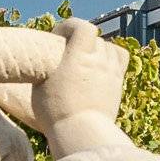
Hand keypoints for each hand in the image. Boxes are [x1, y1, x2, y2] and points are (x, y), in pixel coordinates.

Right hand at [31, 18, 128, 153]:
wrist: (81, 134)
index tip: (58, 38)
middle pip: (95, 38)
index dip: (69, 27)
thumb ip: (46, 67)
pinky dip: (110, 59)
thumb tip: (47, 62)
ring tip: (86, 60)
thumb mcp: (39, 85)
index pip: (83, 27)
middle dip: (81, 40)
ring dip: (98, 49)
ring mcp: (112, 73)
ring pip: (110, 48)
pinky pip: (120, 61)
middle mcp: (99, 61)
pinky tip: (99, 69)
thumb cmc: (55, 112)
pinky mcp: (118, 85)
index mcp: (79, 57)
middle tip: (68, 53)